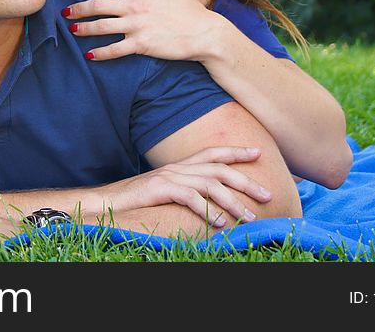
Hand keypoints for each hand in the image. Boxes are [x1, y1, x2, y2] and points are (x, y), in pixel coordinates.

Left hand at [66, 0, 227, 61]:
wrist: (205, 33)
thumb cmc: (192, 11)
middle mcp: (134, 6)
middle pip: (98, 4)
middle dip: (78, 8)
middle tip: (65, 11)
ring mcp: (136, 26)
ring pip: (101, 26)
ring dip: (83, 28)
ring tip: (72, 30)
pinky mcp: (140, 45)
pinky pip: (114, 49)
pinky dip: (99, 53)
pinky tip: (89, 55)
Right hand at [93, 146, 271, 227]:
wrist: (107, 203)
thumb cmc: (137, 201)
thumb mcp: (165, 190)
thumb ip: (185, 190)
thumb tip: (207, 200)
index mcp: (179, 166)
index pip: (212, 153)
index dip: (236, 151)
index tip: (259, 152)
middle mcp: (177, 168)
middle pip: (219, 169)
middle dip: (246, 181)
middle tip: (267, 194)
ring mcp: (168, 177)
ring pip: (210, 184)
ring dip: (233, 201)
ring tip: (250, 217)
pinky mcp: (160, 190)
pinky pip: (190, 198)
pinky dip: (209, 210)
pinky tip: (221, 223)